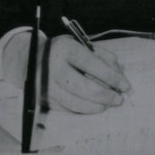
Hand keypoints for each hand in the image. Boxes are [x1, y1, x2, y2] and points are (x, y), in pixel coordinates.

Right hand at [3, 33, 129, 113]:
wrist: (28, 58)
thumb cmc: (63, 51)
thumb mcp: (82, 45)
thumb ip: (103, 57)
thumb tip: (120, 75)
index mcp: (65, 49)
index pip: (93, 64)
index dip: (112, 77)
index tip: (126, 86)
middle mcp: (53, 68)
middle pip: (84, 88)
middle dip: (106, 96)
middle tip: (119, 100)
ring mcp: (45, 86)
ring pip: (75, 103)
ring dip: (96, 106)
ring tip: (108, 104)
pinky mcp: (42, 99)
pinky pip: (67, 109)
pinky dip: (83, 109)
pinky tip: (93, 107)